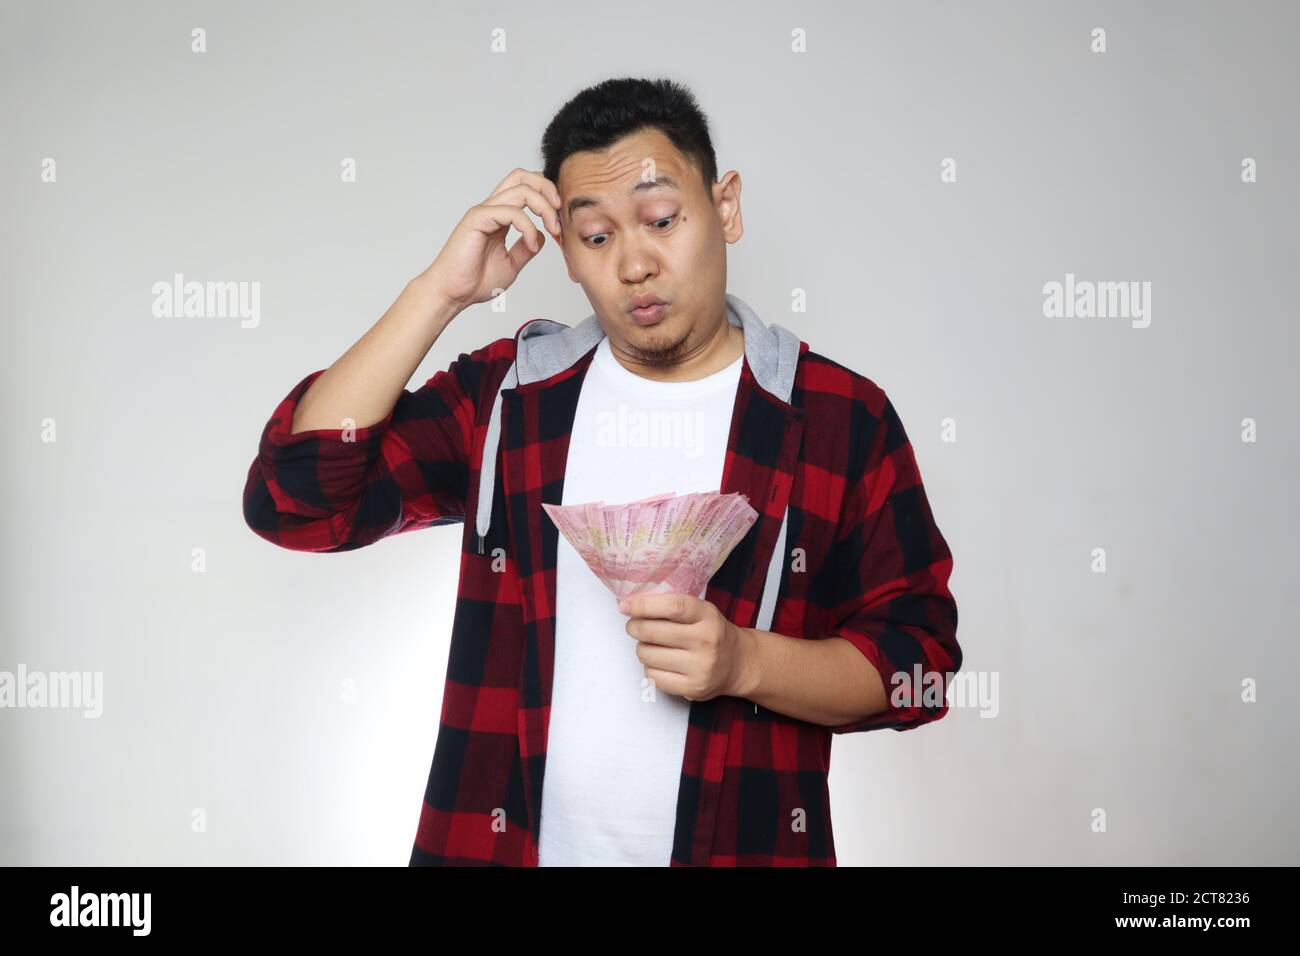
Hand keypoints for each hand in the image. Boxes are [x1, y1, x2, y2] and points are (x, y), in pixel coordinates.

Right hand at [418, 168, 563, 311]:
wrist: (453, 293)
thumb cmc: (474, 280)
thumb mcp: (511, 263)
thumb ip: (525, 248)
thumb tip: (541, 236)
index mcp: (499, 216)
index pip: (526, 188)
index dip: (547, 197)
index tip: (560, 223)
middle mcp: (492, 208)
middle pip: (523, 176)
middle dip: (548, 188)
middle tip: (560, 212)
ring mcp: (484, 211)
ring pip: (522, 189)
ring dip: (545, 208)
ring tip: (553, 230)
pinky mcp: (477, 219)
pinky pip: (511, 211)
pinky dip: (528, 226)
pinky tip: (531, 244)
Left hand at [617, 592, 755, 701]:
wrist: (738, 663)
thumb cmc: (711, 633)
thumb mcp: (701, 611)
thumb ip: (672, 606)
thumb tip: (631, 604)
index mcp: (707, 616)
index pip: (672, 606)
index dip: (643, 605)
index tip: (625, 606)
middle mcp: (706, 641)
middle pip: (652, 631)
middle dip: (634, 627)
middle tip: (634, 626)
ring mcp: (700, 667)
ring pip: (647, 655)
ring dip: (642, 649)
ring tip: (652, 646)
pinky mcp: (693, 688)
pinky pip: (652, 676)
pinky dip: (650, 668)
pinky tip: (660, 663)